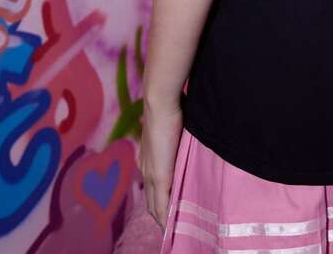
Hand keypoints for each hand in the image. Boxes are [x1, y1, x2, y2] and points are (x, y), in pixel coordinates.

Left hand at [139, 98, 183, 232]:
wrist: (161, 103)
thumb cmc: (171, 108)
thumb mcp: (174, 127)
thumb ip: (178, 138)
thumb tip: (186, 133)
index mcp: (147, 157)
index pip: (152, 186)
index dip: (158, 199)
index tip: (168, 209)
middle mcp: (146, 168)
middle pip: (151, 200)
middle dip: (160, 215)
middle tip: (171, 227)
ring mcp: (151, 174)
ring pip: (155, 205)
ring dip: (163, 218)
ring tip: (173, 230)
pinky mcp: (159, 176)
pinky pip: (162, 204)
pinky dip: (166, 217)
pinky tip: (171, 227)